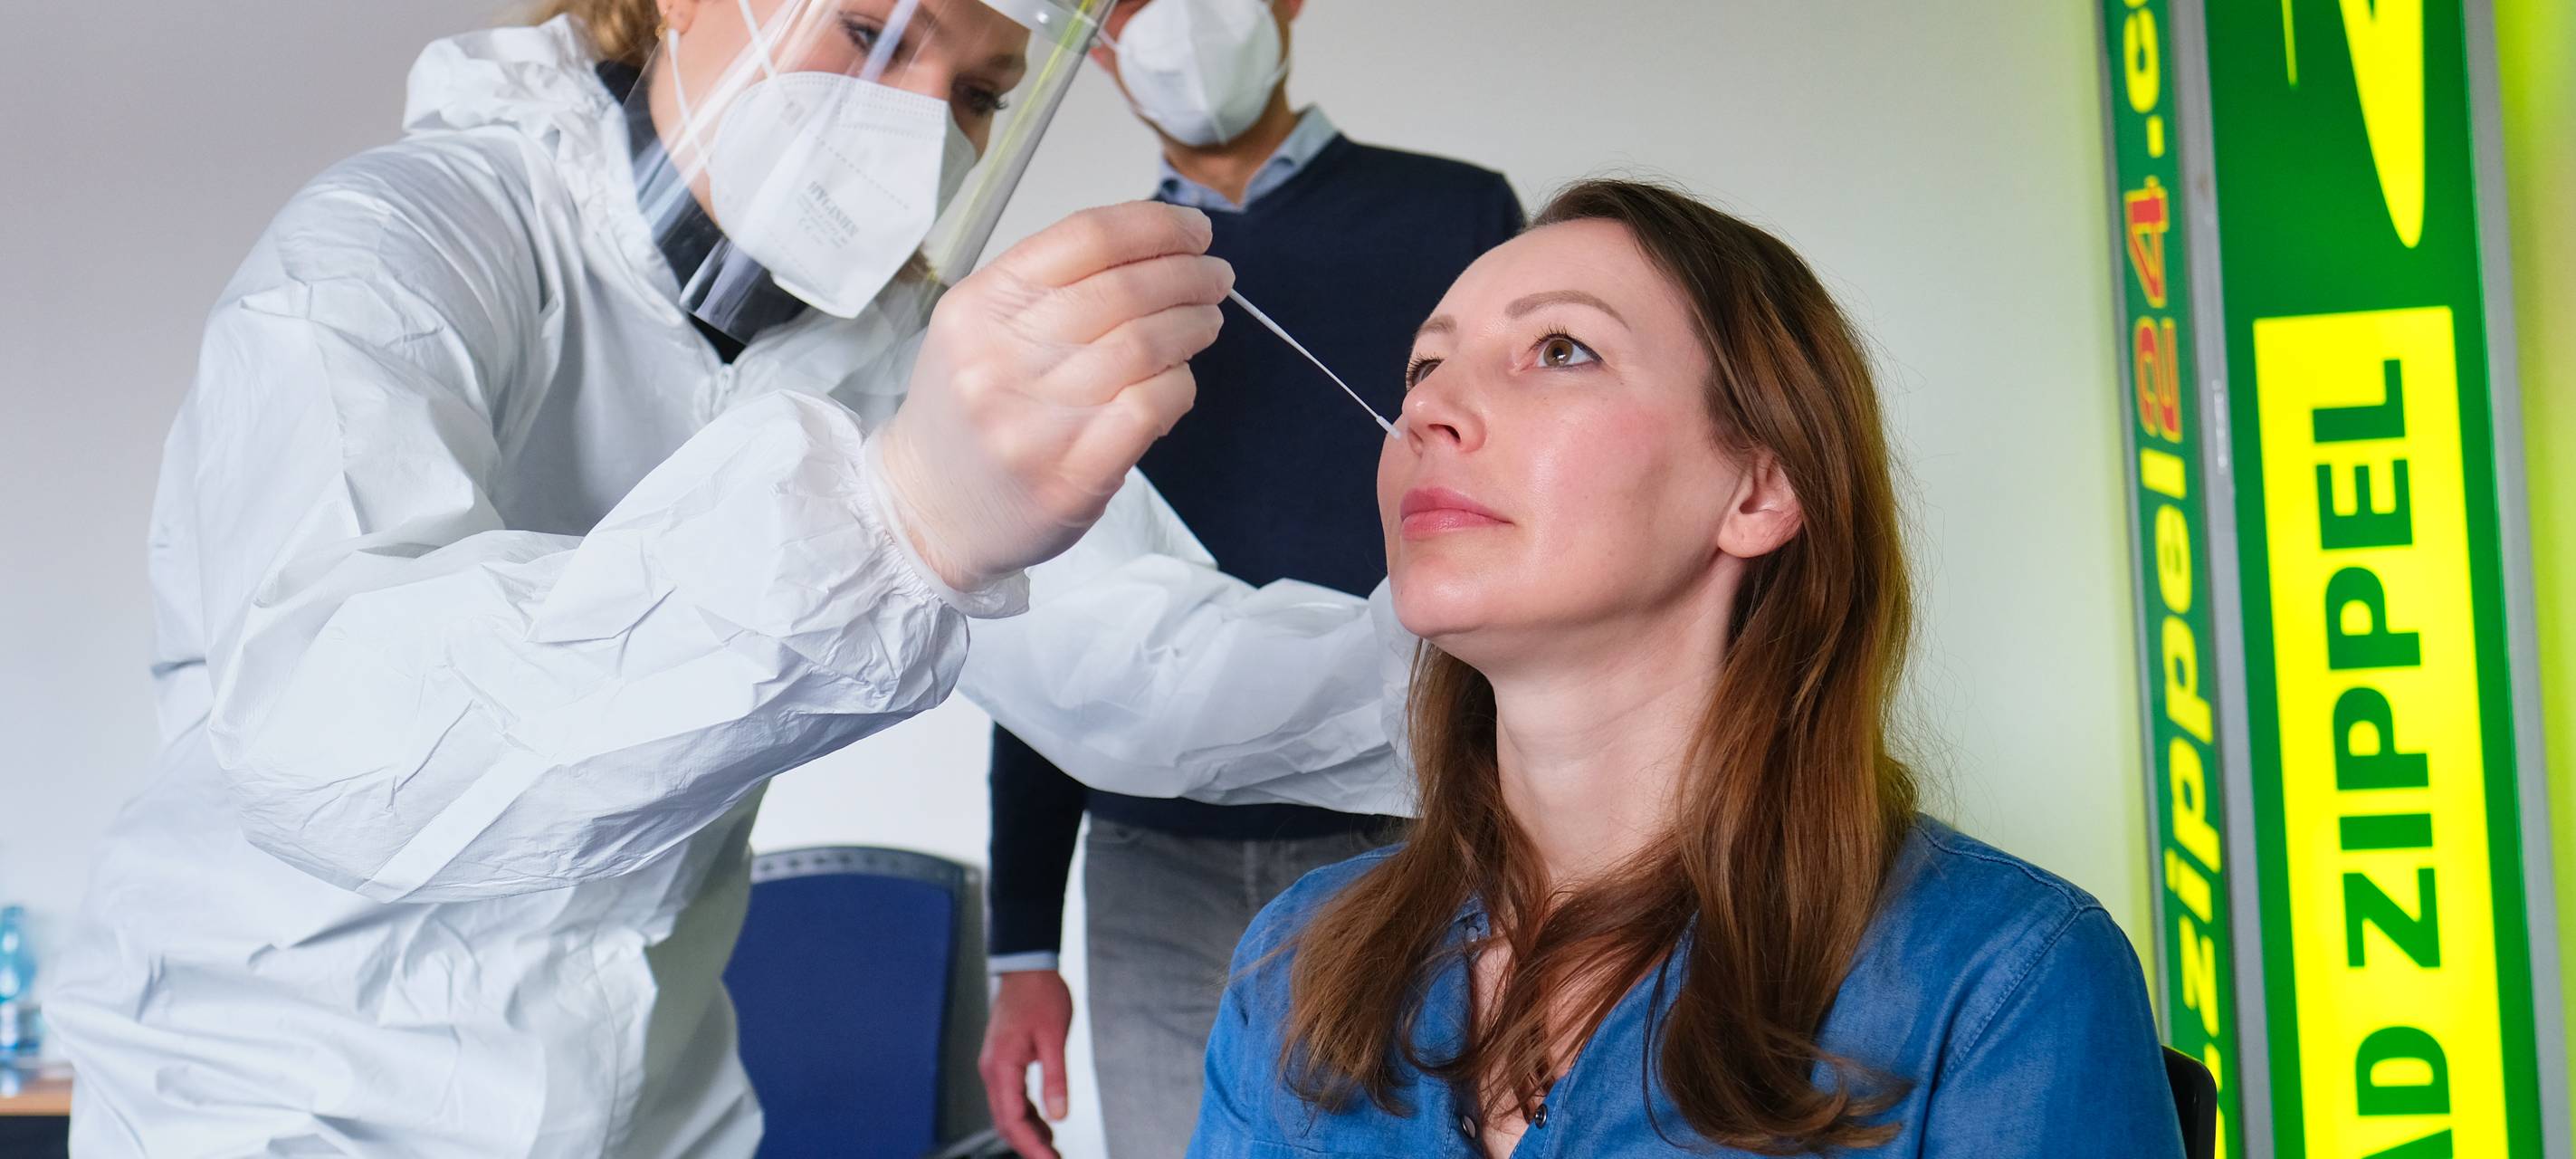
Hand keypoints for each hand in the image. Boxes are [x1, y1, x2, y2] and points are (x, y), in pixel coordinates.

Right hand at [877, 202, 1232, 593]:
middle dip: (1189, 274)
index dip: (1156, 227)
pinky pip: (1151, 405)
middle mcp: (1000, 358)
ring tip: (1206, 320)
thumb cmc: (967, 415)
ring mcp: (1035, 420)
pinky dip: (1180, 384)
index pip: (1086, 238)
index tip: (1193, 232)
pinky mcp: (1072, 473)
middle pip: (1125, 289)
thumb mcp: (978, 331)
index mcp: (979, 307)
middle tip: (1215, 277)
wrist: (930, 511)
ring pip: (1145, 344)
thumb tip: (1155, 251)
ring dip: (1193, 324)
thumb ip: (1051, 289)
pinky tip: (1179, 378)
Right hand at [978, 969, 1074, 1158]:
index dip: (1031, 1147)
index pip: (1012, 1120)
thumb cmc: (1041, 995)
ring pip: (1007, 1112)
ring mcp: (995, 1067)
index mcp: (1002, 1066)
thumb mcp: (1055, 1038)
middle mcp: (992, 1070)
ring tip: (1053, 1149)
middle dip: (1028, 1146)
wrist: (1026, 967)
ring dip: (1028, 1133)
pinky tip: (1045, 1124)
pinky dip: (1027, 1115)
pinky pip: (1011, 1097)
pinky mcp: (1003, 1062)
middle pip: (1005, 1122)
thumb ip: (1056, 1079)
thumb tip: (1059, 1116)